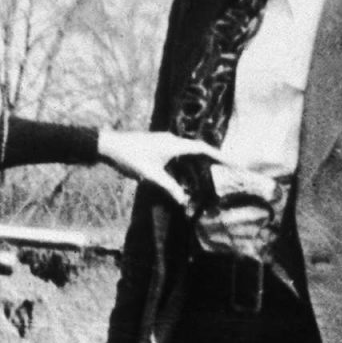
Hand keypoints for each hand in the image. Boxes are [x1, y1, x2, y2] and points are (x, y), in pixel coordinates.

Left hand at [96, 130, 225, 206]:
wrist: (108, 145)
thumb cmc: (130, 158)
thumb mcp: (151, 175)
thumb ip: (169, 188)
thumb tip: (183, 201)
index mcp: (173, 144)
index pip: (202, 149)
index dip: (219, 156)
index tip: (233, 163)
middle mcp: (171, 140)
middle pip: (197, 151)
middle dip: (210, 163)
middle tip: (224, 175)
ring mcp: (163, 142)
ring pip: (186, 154)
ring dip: (195, 166)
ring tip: (208, 180)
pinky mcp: (156, 146)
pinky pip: (176, 156)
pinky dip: (184, 166)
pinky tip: (184, 179)